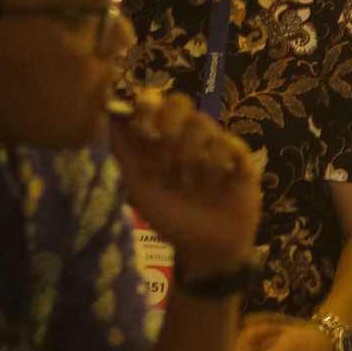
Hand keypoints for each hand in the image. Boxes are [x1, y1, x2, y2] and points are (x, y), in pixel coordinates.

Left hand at [109, 88, 260, 279]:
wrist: (207, 249)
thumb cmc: (172, 220)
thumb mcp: (139, 189)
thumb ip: (125, 153)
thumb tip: (110, 116)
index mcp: (162, 141)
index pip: (154, 103)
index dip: (147, 107)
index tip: (143, 128)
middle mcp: (188, 138)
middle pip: (180, 102)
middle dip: (168, 128)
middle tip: (167, 160)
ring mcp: (215, 145)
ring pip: (201, 122)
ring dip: (189, 154)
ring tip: (190, 182)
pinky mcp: (240, 157)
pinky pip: (226, 143)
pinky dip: (214, 163)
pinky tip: (215, 183)